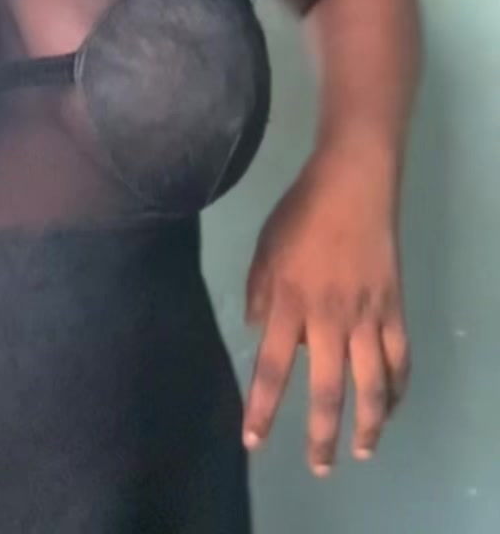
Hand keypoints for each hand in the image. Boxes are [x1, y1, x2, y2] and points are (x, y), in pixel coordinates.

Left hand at [242, 145, 410, 475]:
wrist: (353, 184)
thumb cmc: (301, 212)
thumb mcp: (264, 248)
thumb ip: (259, 293)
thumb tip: (259, 331)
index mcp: (288, 303)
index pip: (270, 368)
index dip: (261, 408)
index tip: (253, 441)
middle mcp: (328, 318)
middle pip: (326, 391)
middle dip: (321, 436)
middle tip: (320, 468)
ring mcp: (366, 316)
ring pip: (371, 385)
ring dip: (367, 424)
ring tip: (361, 451)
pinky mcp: (393, 309)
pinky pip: (399, 360)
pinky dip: (396, 388)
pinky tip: (389, 406)